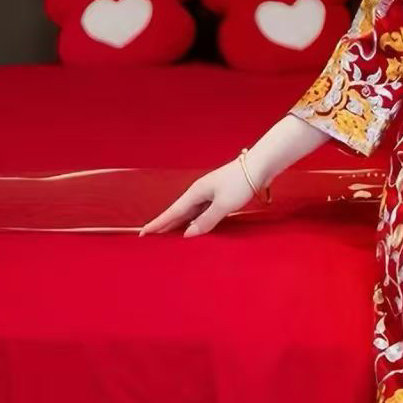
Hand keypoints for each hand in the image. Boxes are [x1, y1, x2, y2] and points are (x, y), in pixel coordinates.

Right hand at [138, 159, 256, 237]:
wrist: (259, 166)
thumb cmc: (240, 183)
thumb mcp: (223, 205)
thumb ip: (206, 221)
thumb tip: (188, 234)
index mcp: (195, 193)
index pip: (173, 212)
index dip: (158, 223)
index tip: (144, 232)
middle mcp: (199, 192)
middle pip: (179, 212)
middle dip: (165, 224)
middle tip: (151, 235)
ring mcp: (209, 193)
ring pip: (190, 212)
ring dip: (179, 223)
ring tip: (168, 234)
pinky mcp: (220, 195)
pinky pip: (202, 211)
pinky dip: (195, 220)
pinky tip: (194, 226)